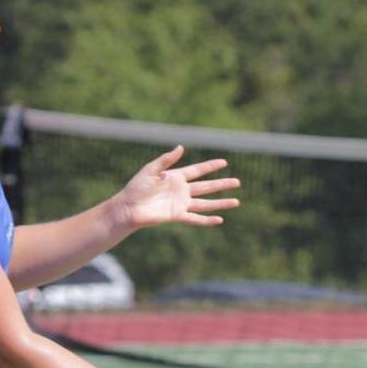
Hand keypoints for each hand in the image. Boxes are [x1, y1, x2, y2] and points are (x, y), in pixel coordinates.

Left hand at [113, 145, 240, 228]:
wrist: (128, 207)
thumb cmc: (136, 187)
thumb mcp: (151, 170)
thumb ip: (166, 160)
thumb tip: (181, 147)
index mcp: (175, 177)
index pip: (198, 170)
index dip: (211, 166)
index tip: (224, 162)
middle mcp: (181, 190)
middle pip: (207, 186)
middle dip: (222, 184)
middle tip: (238, 181)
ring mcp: (181, 204)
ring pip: (206, 203)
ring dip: (221, 202)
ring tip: (237, 201)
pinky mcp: (177, 216)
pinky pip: (195, 218)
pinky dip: (207, 220)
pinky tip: (220, 219)